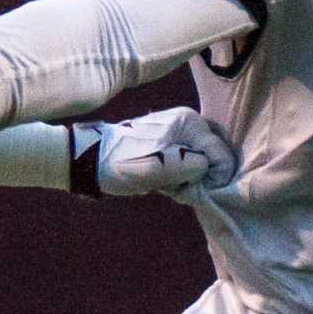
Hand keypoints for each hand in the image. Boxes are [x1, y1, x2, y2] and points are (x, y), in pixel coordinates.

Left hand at [68, 109, 236, 199]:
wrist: (91, 160)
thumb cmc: (123, 162)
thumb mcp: (160, 168)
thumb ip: (193, 167)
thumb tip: (211, 171)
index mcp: (189, 122)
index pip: (221, 154)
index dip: (215, 178)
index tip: (193, 191)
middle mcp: (189, 122)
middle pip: (213, 158)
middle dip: (199, 179)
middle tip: (175, 188)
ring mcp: (180, 131)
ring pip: (201, 164)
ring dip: (187, 181)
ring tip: (163, 185)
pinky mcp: (172, 143)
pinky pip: (188, 164)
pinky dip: (178, 177)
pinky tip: (161, 182)